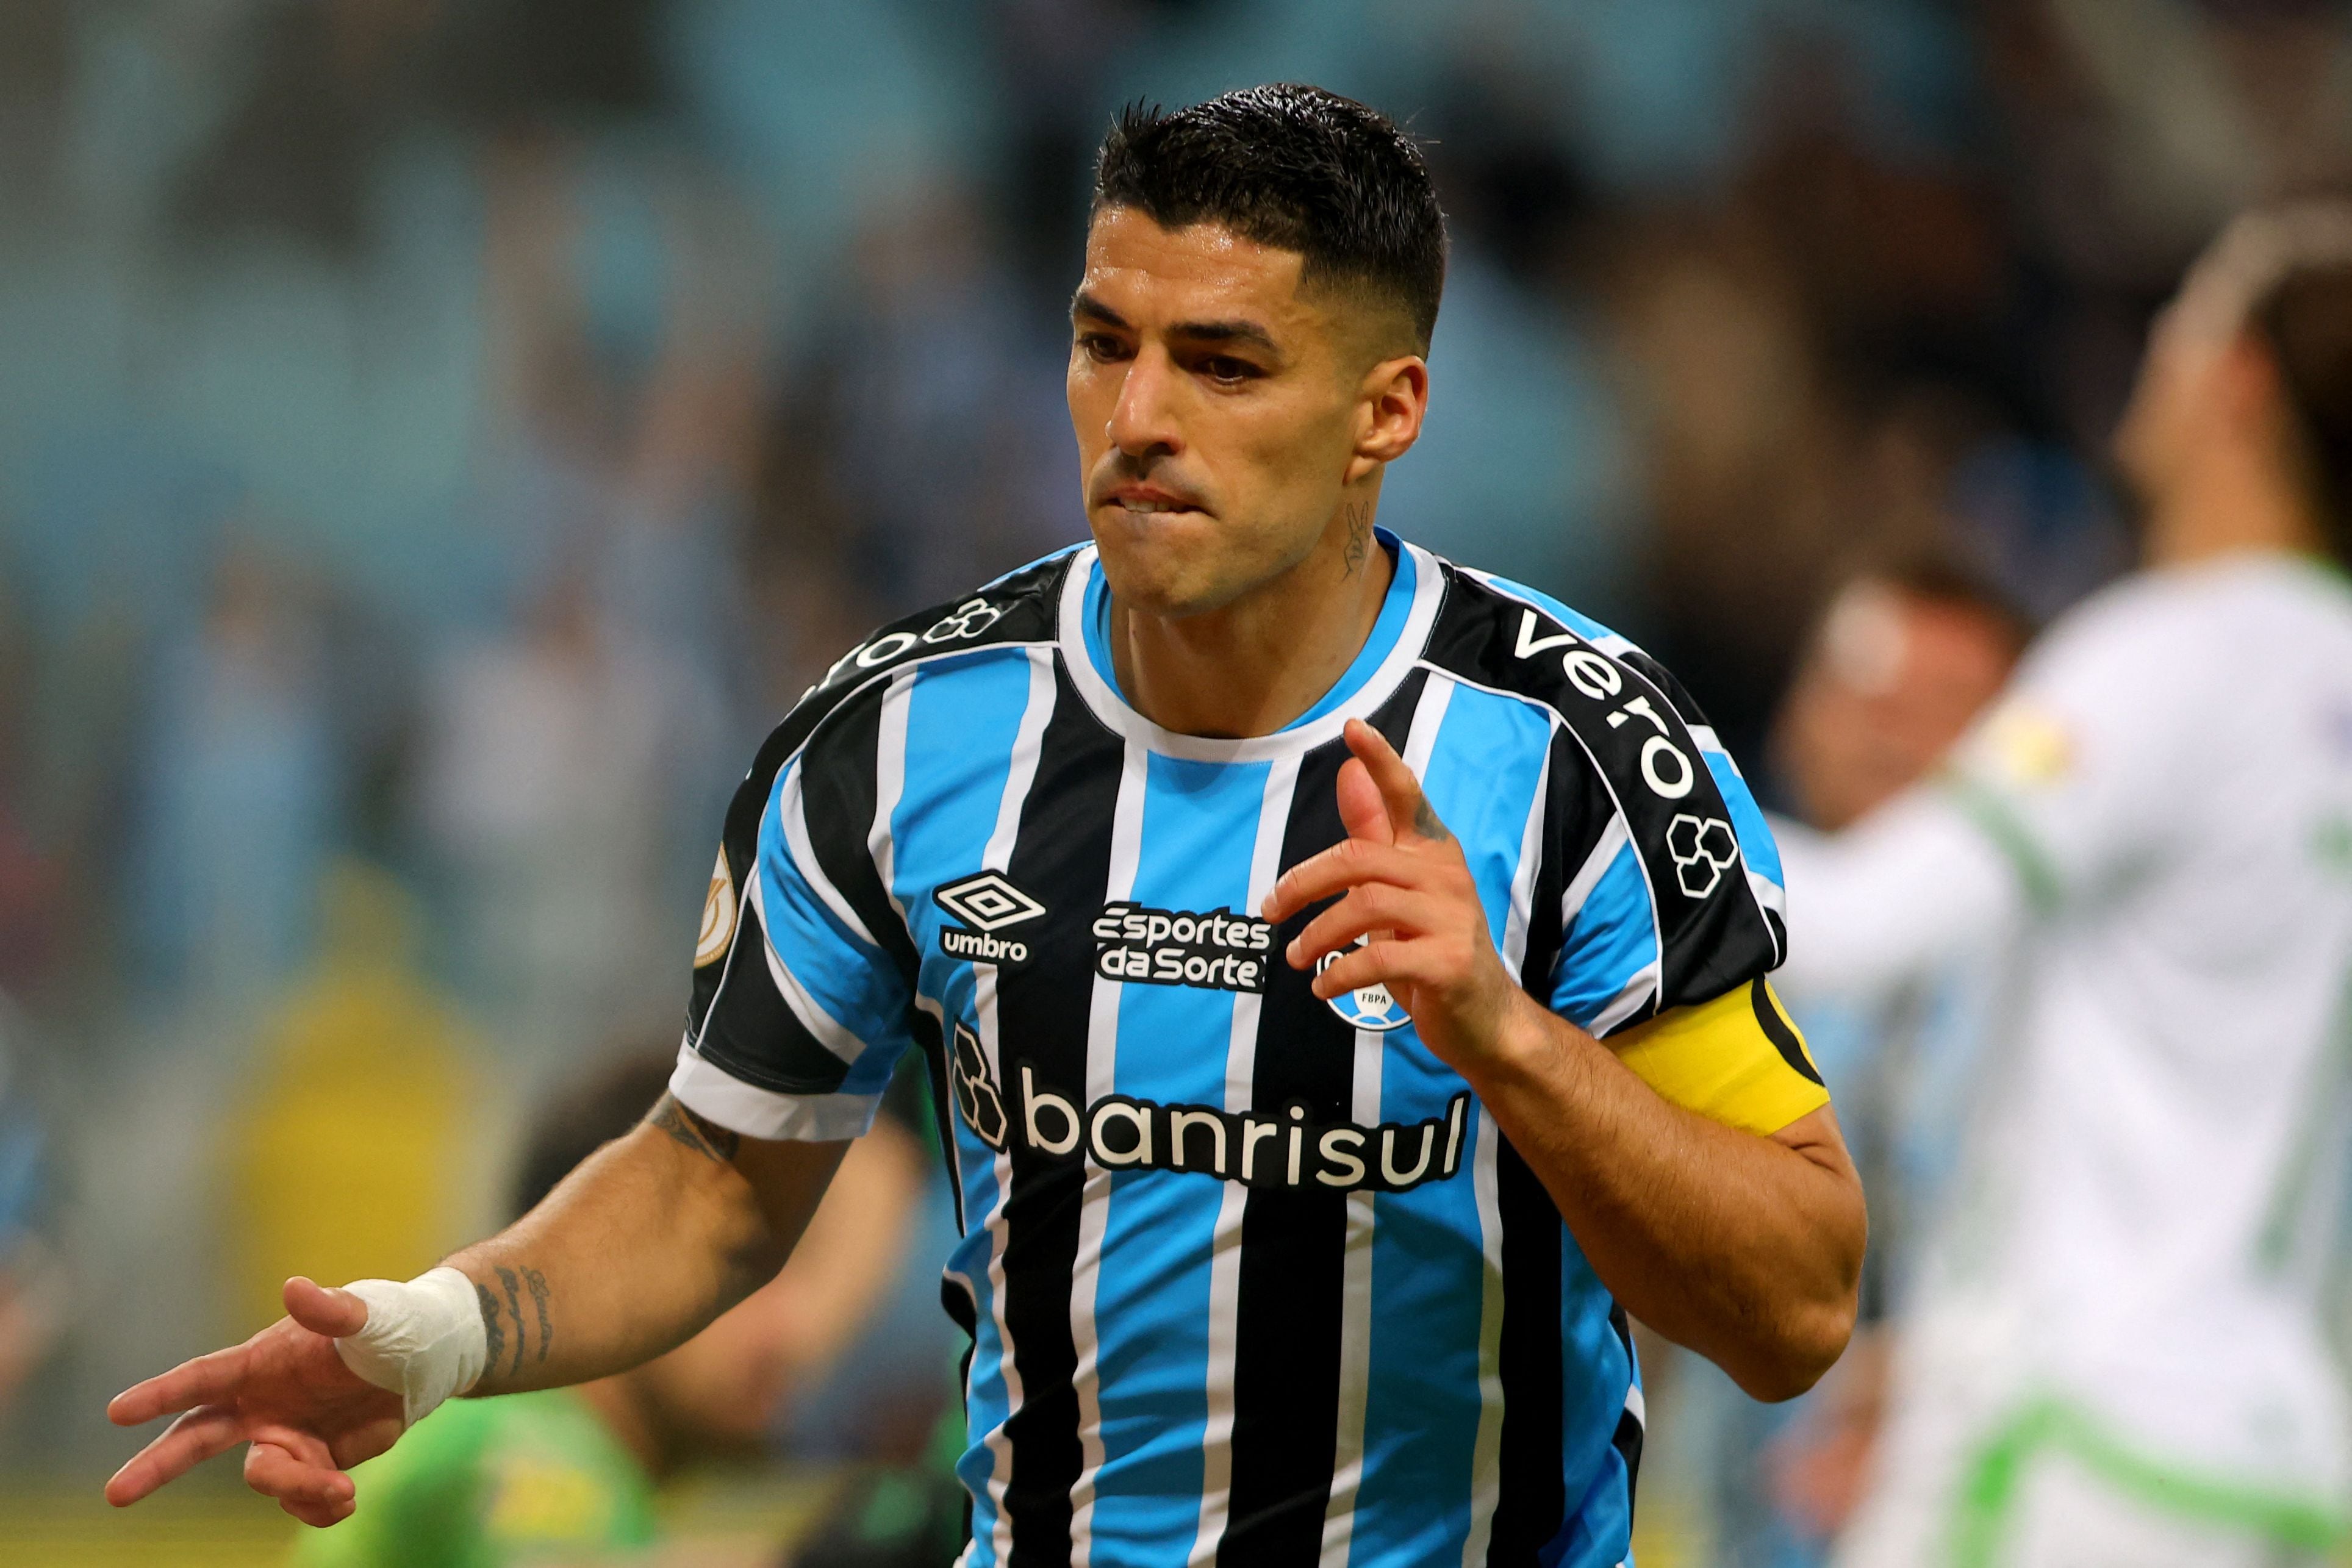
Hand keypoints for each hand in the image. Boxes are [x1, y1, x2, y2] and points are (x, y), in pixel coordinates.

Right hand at [106, 1276, 404, 1526]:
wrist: (424, 1362)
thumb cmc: (390, 1325)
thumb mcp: (368, 1316)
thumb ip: (332, 1310)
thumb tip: (295, 1288)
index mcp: (261, 1363)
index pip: (203, 1378)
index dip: (160, 1393)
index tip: (117, 1410)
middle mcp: (261, 1405)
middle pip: (194, 1438)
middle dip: (155, 1465)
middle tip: (115, 1493)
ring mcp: (284, 1437)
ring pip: (265, 1478)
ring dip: (298, 1490)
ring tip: (344, 1490)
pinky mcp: (314, 1463)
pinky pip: (300, 1500)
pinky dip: (319, 1509)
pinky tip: (347, 1499)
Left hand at [1261, 718, 1526, 1067]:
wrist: (1487, 1022)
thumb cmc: (1433, 951)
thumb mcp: (1400, 892)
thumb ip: (1375, 838)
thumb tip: (1347, 774)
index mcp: (1433, 852)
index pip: (1407, 795)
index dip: (1380, 760)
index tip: (1353, 727)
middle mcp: (1446, 875)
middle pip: (1359, 858)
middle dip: (1303, 882)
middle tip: (1271, 911)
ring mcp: (1451, 918)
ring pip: (1365, 905)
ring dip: (1317, 934)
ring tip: (1295, 957)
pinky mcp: (1447, 962)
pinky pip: (1379, 958)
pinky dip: (1340, 974)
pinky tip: (1323, 987)